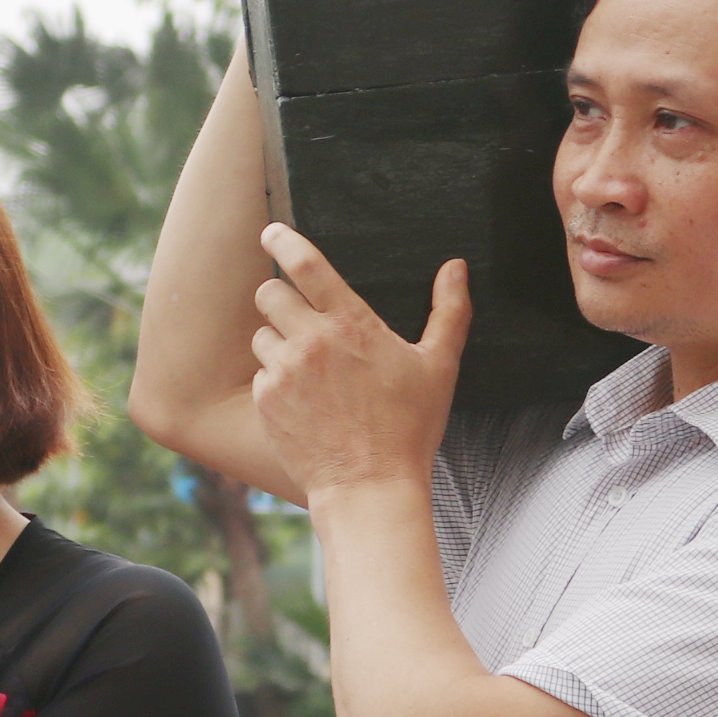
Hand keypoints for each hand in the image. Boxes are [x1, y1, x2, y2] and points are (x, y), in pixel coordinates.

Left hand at [247, 223, 468, 500]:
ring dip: (279, 343)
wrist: (369, 486)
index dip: (284, 240)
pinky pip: (261, 373)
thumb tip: (456, 267)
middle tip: (301, 318)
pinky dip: (276, 380)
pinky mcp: (266, 400)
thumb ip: (448, 311)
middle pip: (269, 293)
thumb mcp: (439, 367)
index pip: (306, 265)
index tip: (272, 230)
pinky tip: (305, 402)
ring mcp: (284, 371)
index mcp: (351, 325)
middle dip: (280, 299)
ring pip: (262, 334)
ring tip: (312, 372)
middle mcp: (311, 341)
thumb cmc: (409, 427)